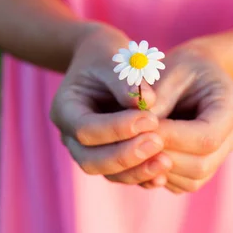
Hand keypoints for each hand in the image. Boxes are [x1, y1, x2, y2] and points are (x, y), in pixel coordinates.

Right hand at [50, 25, 172, 183]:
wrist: (106, 65)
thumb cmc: (108, 56)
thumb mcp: (114, 58)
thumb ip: (126, 80)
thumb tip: (147, 103)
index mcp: (65, 109)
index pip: (85, 129)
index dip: (116, 128)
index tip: (150, 119)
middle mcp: (71, 137)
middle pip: (91, 160)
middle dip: (125, 155)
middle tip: (158, 142)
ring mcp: (89, 152)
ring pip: (108, 174)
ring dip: (137, 171)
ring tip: (167, 161)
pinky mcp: (108, 160)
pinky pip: (123, 176)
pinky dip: (143, 176)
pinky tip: (165, 172)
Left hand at [141, 41, 232, 192]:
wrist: (194, 77)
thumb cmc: (181, 69)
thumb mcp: (169, 71)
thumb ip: (156, 100)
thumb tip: (139, 132)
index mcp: (232, 106)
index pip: (207, 136)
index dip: (172, 138)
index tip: (142, 129)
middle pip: (201, 164)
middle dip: (162, 156)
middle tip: (131, 144)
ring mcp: (220, 157)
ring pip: (192, 179)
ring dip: (158, 169)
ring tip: (134, 150)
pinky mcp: (204, 170)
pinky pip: (182, 185)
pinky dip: (159, 176)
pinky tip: (141, 159)